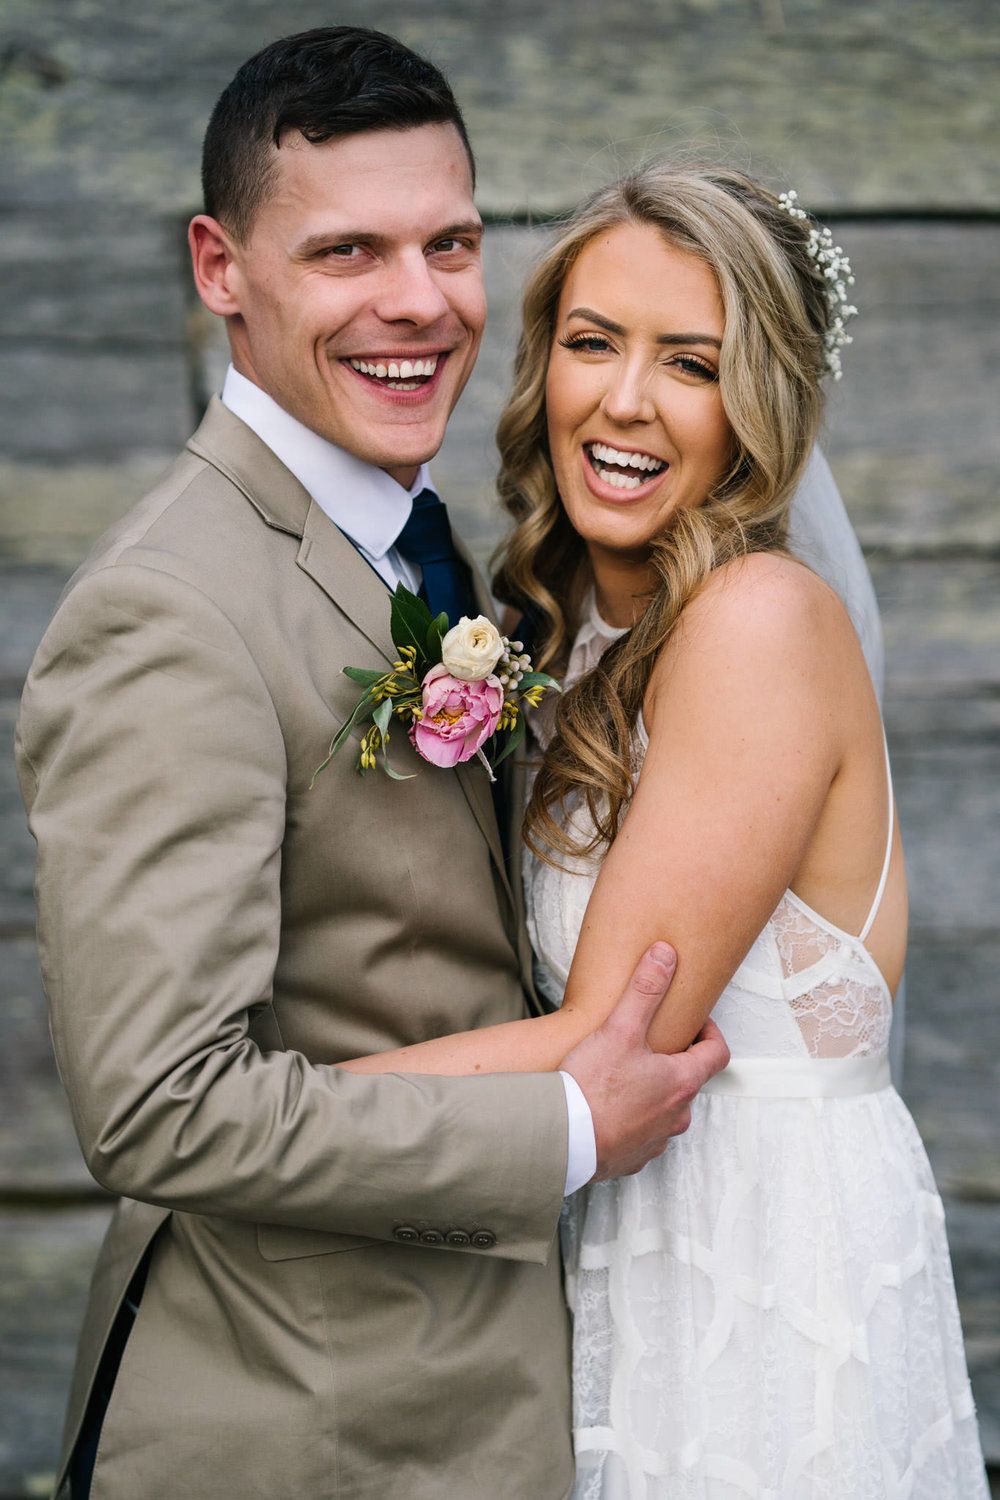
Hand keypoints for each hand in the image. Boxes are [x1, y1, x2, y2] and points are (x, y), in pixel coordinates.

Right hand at [560, 942, 729, 1181]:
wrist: (561, 1141)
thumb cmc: (592, 1087)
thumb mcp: (620, 1029)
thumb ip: (645, 990)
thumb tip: (666, 955)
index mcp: (681, 1083)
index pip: (717, 1054)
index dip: (709, 1033)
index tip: (693, 1022)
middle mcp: (676, 1116)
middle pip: (688, 1081)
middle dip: (673, 1061)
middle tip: (650, 1044)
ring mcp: (656, 1141)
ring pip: (664, 1110)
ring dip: (652, 1093)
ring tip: (624, 1075)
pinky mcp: (632, 1158)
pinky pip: (641, 1135)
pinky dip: (631, 1120)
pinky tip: (607, 1108)